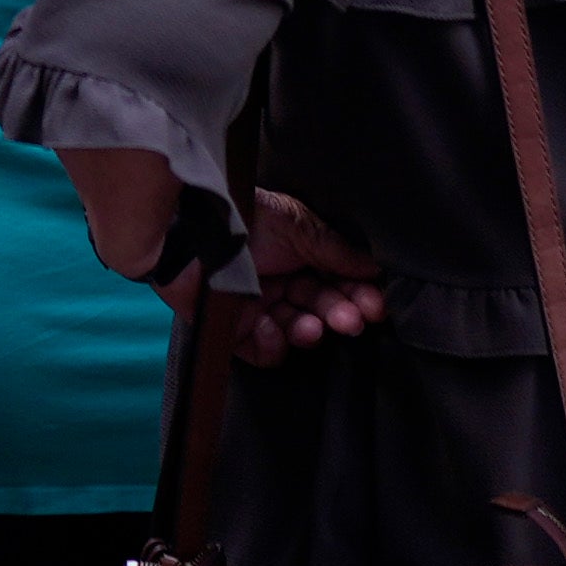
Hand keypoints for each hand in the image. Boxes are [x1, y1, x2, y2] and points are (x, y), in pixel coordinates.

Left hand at [228, 189, 385, 365]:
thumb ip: (336, 249)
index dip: (358, 295)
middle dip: (342, 316)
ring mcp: (256, 306)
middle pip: (321, 310)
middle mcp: (279, 282)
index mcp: (296, 256)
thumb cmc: (242, 215)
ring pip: (296, 332)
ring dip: (312, 332)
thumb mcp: (298, 224)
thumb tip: (374, 268)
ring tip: (313, 326)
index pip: (337, 282)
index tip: (376, 305)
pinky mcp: (232, 327)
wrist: (189, 226)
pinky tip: (274, 329)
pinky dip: (273, 345)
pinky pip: (261, 350)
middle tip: (352, 319)